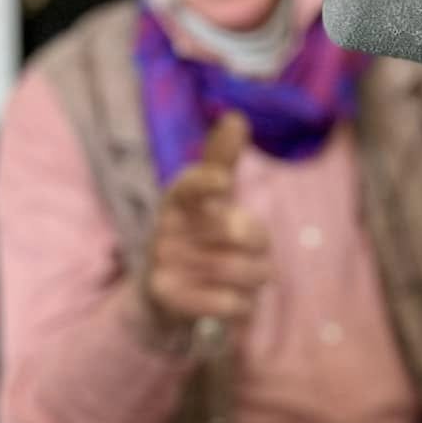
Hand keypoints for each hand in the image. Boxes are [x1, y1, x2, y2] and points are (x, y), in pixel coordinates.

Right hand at [144, 112, 269, 334]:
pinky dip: (242, 306)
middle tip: (256, 250)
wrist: (161, 294)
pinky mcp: (168, 299)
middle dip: (260, 244)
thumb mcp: (206, 198)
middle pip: (237, 232)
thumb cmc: (195, 235)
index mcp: (177, 200)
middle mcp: (165, 229)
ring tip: (248, 276)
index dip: (205, 182)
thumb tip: (235, 116)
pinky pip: (229, 303)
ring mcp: (164, 264)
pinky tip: (234, 301)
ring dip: (256, 277)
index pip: (188, 185)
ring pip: (240, 270)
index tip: (224, 182)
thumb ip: (220, 159)